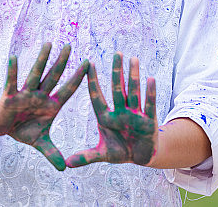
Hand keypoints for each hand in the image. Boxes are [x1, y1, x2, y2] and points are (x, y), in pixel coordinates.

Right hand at [0, 42, 87, 170]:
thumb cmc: (24, 129)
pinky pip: (12, 81)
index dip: (78, 78)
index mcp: (51, 105)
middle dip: (61, 62)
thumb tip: (64, 168)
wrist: (3, 127)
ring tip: (49, 44)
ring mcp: (26, 94)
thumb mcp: (40, 142)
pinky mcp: (10, 96)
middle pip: (53, 76)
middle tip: (70, 46)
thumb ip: (52, 152)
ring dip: (42, 60)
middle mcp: (40, 95)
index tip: (89, 63)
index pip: (68, 90)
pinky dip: (13, 71)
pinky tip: (15, 57)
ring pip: (36, 74)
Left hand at [66, 53, 157, 167]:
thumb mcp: (103, 154)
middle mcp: (120, 112)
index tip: (89, 64)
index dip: (93, 82)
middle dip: (117, 72)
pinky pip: (149, 105)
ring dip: (133, 77)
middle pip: (118, 89)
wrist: (141, 156)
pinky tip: (150, 79)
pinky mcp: (149, 121)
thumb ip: (86, 156)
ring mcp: (135, 115)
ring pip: (133, 93)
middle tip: (117, 53)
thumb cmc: (120, 151)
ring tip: (133, 59)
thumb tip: (66, 164)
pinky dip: (149, 93)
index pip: (97, 97)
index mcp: (106, 118)